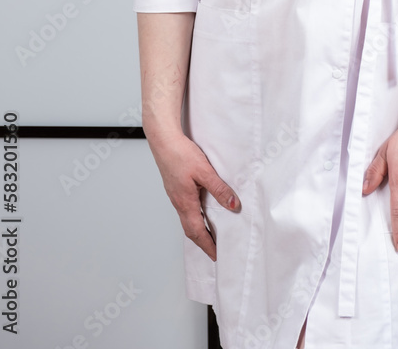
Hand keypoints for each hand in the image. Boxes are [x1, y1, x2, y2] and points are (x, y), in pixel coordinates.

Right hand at [146, 132, 240, 260]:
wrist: (163, 141)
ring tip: (210, 234)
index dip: (207, 245)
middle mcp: (178, 202)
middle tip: (214, 250)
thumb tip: (234, 206)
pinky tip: (200, 210)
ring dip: (197, 229)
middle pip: (190, 229)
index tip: (216, 255)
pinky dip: (193, 216)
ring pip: (186, 219)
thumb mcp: (205, 172)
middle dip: (202, 242)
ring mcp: (175, 195)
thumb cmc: (180, 154)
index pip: (197, 232)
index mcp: (185, 203)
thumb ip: (220, 190)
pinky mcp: (175, 187)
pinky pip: (185, 208)